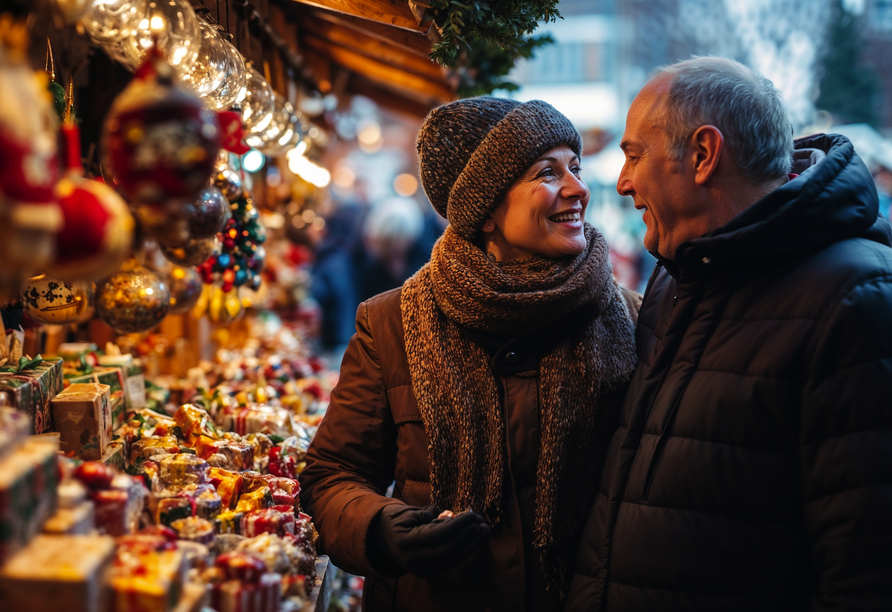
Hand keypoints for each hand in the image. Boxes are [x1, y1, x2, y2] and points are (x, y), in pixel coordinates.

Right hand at [371, 504, 489, 577]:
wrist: (382, 538)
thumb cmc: (396, 519)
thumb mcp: (405, 511)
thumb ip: (422, 513)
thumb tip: (440, 515)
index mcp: (404, 542)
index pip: (437, 536)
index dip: (457, 525)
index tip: (472, 514)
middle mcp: (412, 559)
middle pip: (447, 551)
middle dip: (467, 536)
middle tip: (481, 521)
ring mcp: (420, 568)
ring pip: (451, 560)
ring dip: (471, 545)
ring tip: (484, 530)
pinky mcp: (427, 572)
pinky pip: (449, 562)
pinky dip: (464, 551)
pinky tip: (475, 539)